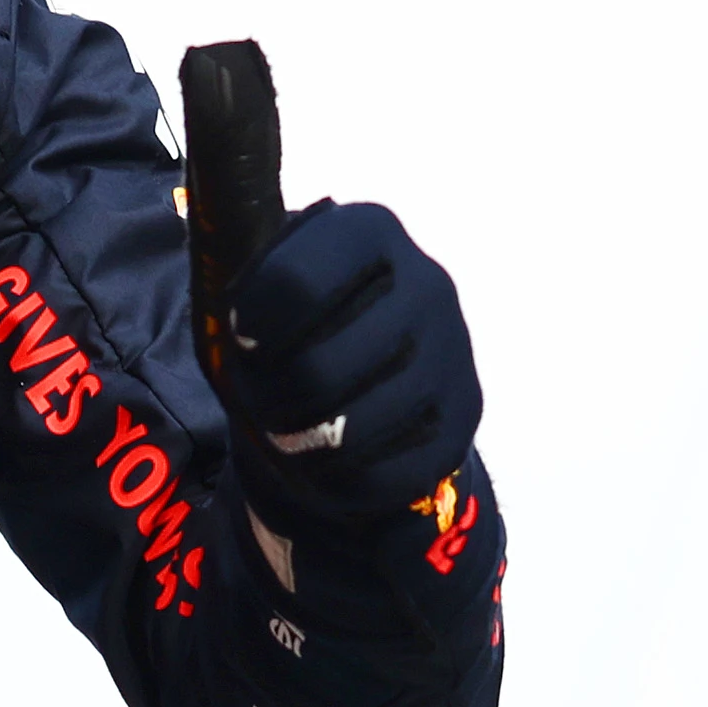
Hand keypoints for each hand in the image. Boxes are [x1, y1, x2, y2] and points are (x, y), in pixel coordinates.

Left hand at [219, 201, 479, 520]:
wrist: (370, 369)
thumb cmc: (300, 321)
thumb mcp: (268, 286)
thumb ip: (249, 292)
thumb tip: (243, 332)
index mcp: (370, 229)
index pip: (294, 282)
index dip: (252, 324)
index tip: (242, 340)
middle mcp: (427, 282)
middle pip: (318, 368)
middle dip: (270, 397)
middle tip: (260, 398)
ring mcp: (454, 352)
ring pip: (352, 428)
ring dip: (300, 442)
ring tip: (290, 428)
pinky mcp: (465, 417)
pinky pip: (385, 470)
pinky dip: (339, 476)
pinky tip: (331, 456)